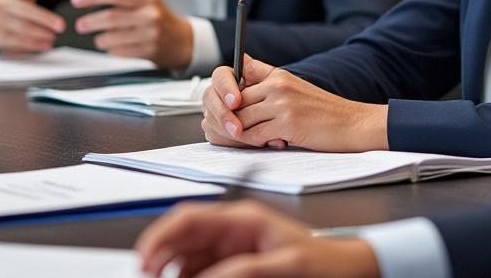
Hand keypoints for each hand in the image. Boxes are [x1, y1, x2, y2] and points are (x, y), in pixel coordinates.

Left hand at [70, 0, 193, 68]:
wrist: (182, 41)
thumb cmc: (160, 17)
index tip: (76, 0)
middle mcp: (150, 15)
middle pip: (111, 17)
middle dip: (90, 22)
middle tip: (80, 25)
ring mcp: (151, 34)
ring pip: (112, 37)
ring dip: (100, 39)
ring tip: (99, 38)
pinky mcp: (149, 51)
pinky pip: (119, 52)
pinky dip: (111, 50)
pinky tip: (114, 46)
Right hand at [136, 200, 379, 277]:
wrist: (345, 270)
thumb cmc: (323, 260)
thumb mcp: (287, 264)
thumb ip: (246, 269)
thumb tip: (207, 277)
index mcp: (243, 219)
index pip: (189, 218)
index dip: (160, 236)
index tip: (145, 260)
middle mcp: (232, 230)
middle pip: (181, 237)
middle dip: (160, 256)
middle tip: (149, 277)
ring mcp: (231, 248)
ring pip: (186, 258)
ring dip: (173, 271)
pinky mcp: (234, 264)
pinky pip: (200, 270)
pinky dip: (189, 277)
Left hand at [202, 55, 388, 151]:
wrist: (352, 123)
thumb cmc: (323, 112)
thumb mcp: (295, 88)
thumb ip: (267, 83)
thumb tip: (239, 82)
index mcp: (277, 74)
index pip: (236, 78)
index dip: (224, 96)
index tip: (225, 109)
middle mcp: (277, 84)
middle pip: (234, 103)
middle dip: (228, 121)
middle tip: (231, 133)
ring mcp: (281, 103)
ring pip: (240, 120)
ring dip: (241, 135)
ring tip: (253, 139)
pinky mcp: (287, 122)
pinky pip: (253, 135)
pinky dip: (254, 143)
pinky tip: (270, 143)